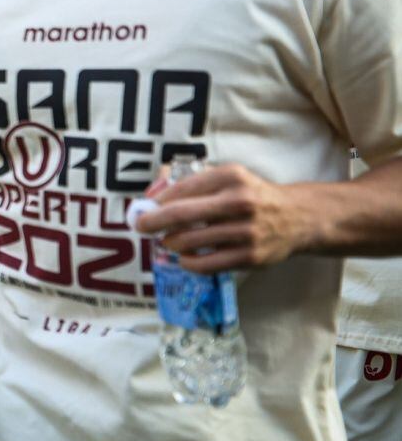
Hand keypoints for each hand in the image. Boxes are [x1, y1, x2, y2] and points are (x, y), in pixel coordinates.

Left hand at [133, 163, 312, 272]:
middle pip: (181, 214)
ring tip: (168, 241)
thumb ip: (195, 182)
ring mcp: (246, 231)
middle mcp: (240, 201)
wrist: (299, 218)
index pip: (182, 188)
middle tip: (140, 226)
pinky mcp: (250, 256)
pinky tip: (185, 258)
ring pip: (190, 241)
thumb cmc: (253, 196)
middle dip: (152, 222)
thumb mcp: (231, 177)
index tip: (145, 207)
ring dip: (170, 242)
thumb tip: (154, 192)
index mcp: (232, 176)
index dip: (158, 200)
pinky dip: (188, 262)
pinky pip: (206, 264)